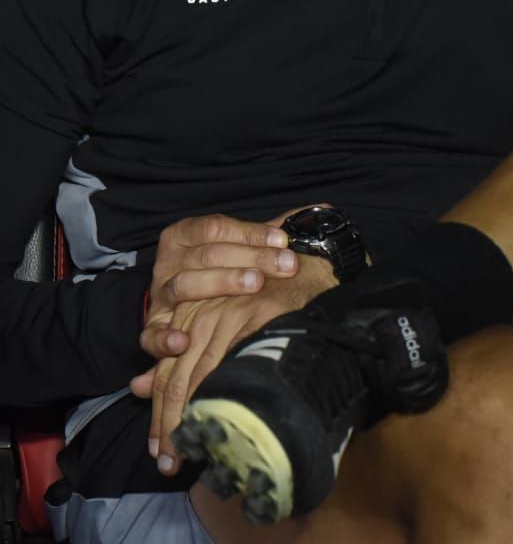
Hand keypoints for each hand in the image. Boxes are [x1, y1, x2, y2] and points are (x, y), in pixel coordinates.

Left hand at [130, 260, 337, 473]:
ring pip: (194, 377)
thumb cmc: (265, 293)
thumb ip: (176, 351)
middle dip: (168, 425)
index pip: (165, 375)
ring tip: (185, 453)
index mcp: (188, 317)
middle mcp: (198, 316)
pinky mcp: (251, 316)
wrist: (306, 262)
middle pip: (173, 381)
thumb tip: (135, 386)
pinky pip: (229, 361)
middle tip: (167, 462)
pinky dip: (220, 392)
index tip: (160, 450)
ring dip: (187, 418)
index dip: (159, 415)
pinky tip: (217, 418)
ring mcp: (224, 316)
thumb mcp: (214, 318)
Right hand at [147, 212, 303, 323]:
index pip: (214, 228)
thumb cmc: (223, 268)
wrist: (183, 303)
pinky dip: (163, 338)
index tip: (283, 240)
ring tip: (253, 286)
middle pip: (206, 255)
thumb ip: (272, 231)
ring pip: (183, 285)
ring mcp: (160, 296)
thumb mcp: (241, 245)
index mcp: (185, 236)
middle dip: (250, 258)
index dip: (251, 233)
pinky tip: (184, 342)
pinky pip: (151, 334)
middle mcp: (169, 263)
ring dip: (219, 285)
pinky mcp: (153, 328)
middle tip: (285, 265)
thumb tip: (318, 213)